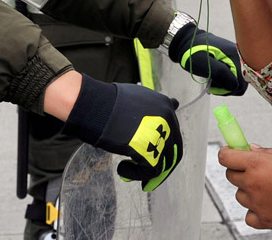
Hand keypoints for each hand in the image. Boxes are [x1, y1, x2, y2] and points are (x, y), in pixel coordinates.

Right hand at [62, 77, 181, 191]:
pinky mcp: (151, 152)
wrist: (99, 107)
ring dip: (146, 171)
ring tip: (127, 171)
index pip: (172, 130)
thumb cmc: (109, 102)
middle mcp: (168, 120)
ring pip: (162, 163)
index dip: (162, 145)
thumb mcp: (137, 96)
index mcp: (164, 105)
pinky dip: (136, 175)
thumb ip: (153, 105)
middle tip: (148, 174)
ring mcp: (161, 136)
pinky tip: (122, 170)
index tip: (153, 154)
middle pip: (172, 150)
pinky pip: (150, 172)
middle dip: (160, 163)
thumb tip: (171, 104)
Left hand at [167, 22, 247, 95]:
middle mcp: (240, 57)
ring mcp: (237, 59)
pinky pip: (235, 77)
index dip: (227, 88)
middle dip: (227, 88)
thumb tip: (234, 85)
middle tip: (212, 84)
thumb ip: (220, 73)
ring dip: (226, 85)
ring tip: (213, 80)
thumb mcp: (204, 63)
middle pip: (241, 84)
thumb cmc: (194, 52)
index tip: (213, 86)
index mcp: (235, 56)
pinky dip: (226, 80)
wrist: (189, 42)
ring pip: (238, 82)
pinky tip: (216, 77)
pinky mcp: (234, 61)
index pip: (241, 83)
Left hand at [219, 146, 271, 229]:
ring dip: (247, 191)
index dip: (226, 153)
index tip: (229, 153)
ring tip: (267, 189)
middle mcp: (253, 183)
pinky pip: (249, 216)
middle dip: (238, 171)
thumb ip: (264, 153)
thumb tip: (250, 150)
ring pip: (239, 196)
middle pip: (230, 176)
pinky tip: (266, 205)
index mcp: (256, 163)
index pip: (225, 157)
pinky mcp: (264, 220)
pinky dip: (254, 211)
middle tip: (252, 170)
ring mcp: (257, 203)